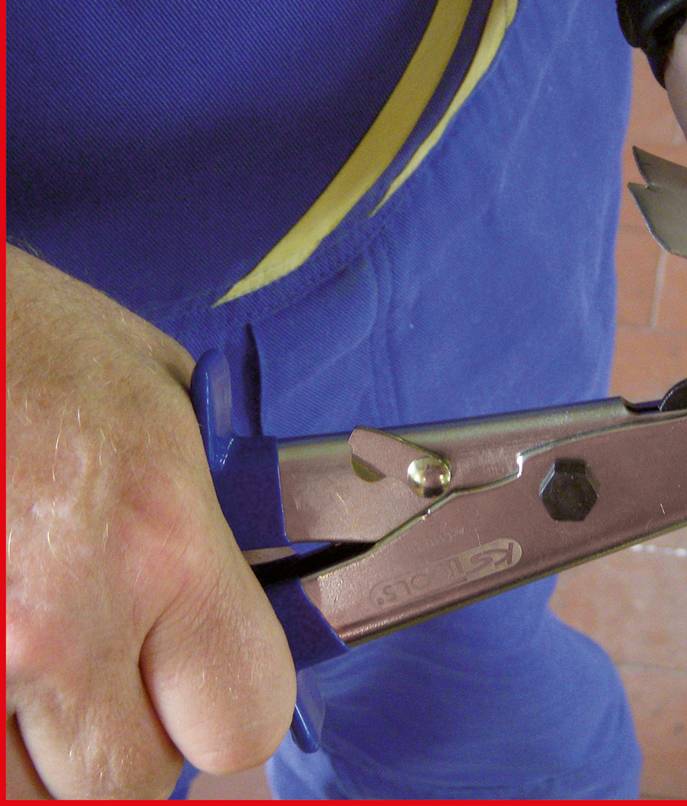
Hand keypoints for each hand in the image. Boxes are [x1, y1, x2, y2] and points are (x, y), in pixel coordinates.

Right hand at [5, 246, 294, 797]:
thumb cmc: (24, 340)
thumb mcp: (162, 403)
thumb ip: (212, 517)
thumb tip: (247, 587)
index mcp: (162, 543)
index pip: (243, 721)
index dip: (226, 711)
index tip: (206, 690)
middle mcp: (62, 620)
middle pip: (124, 782)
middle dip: (125, 744)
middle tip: (108, 683)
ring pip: (24, 794)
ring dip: (37, 751)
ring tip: (34, 669)